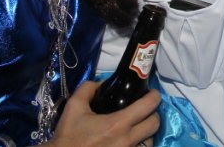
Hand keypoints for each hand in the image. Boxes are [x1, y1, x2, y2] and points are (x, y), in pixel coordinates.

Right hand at [45, 80, 160, 146]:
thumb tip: (101, 82)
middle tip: (145, 110)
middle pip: (155, 124)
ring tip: (138, 127)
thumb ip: (88, 89)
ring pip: (150, 140)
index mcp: (118, 124)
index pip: (149, 106)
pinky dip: (140, 145)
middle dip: (153, 114)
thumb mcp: (74, 107)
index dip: (154, 96)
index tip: (151, 93)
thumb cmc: (68, 136)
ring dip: (147, 132)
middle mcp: (128, 140)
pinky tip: (130, 141)